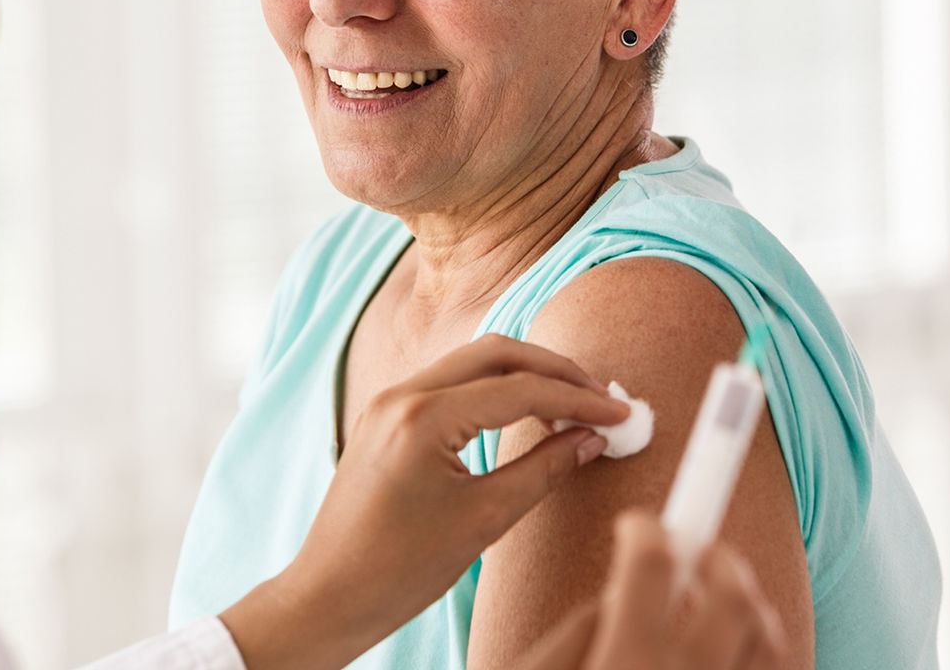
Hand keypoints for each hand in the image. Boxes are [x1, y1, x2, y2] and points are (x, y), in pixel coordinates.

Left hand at [220, 334, 629, 669]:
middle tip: (601, 397)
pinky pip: (451, 382)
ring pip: (474, 361)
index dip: (579, 400)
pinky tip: (524, 414)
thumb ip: (543, 471)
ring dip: (526, 375)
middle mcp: (403, 395)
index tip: (620, 414)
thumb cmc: (400, 569)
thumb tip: (590, 439)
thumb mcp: (484, 520)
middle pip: (498, 353)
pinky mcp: (387, 415)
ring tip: (571, 405)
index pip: (521, 390)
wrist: (329, 596)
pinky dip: (494, 388)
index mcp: (424, 418)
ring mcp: (390, 401)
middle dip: (556, 371)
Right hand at [518, 512, 790, 669]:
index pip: (655, 566)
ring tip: (706, 606)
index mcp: (625, 668)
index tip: (640, 521)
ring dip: (744, 602)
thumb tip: (618, 591)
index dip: (648, 528)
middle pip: (732, 594)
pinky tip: (728, 647)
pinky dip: (760, 644)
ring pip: (766, 634)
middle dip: (714, 554)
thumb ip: (573, 634)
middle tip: (689, 552)